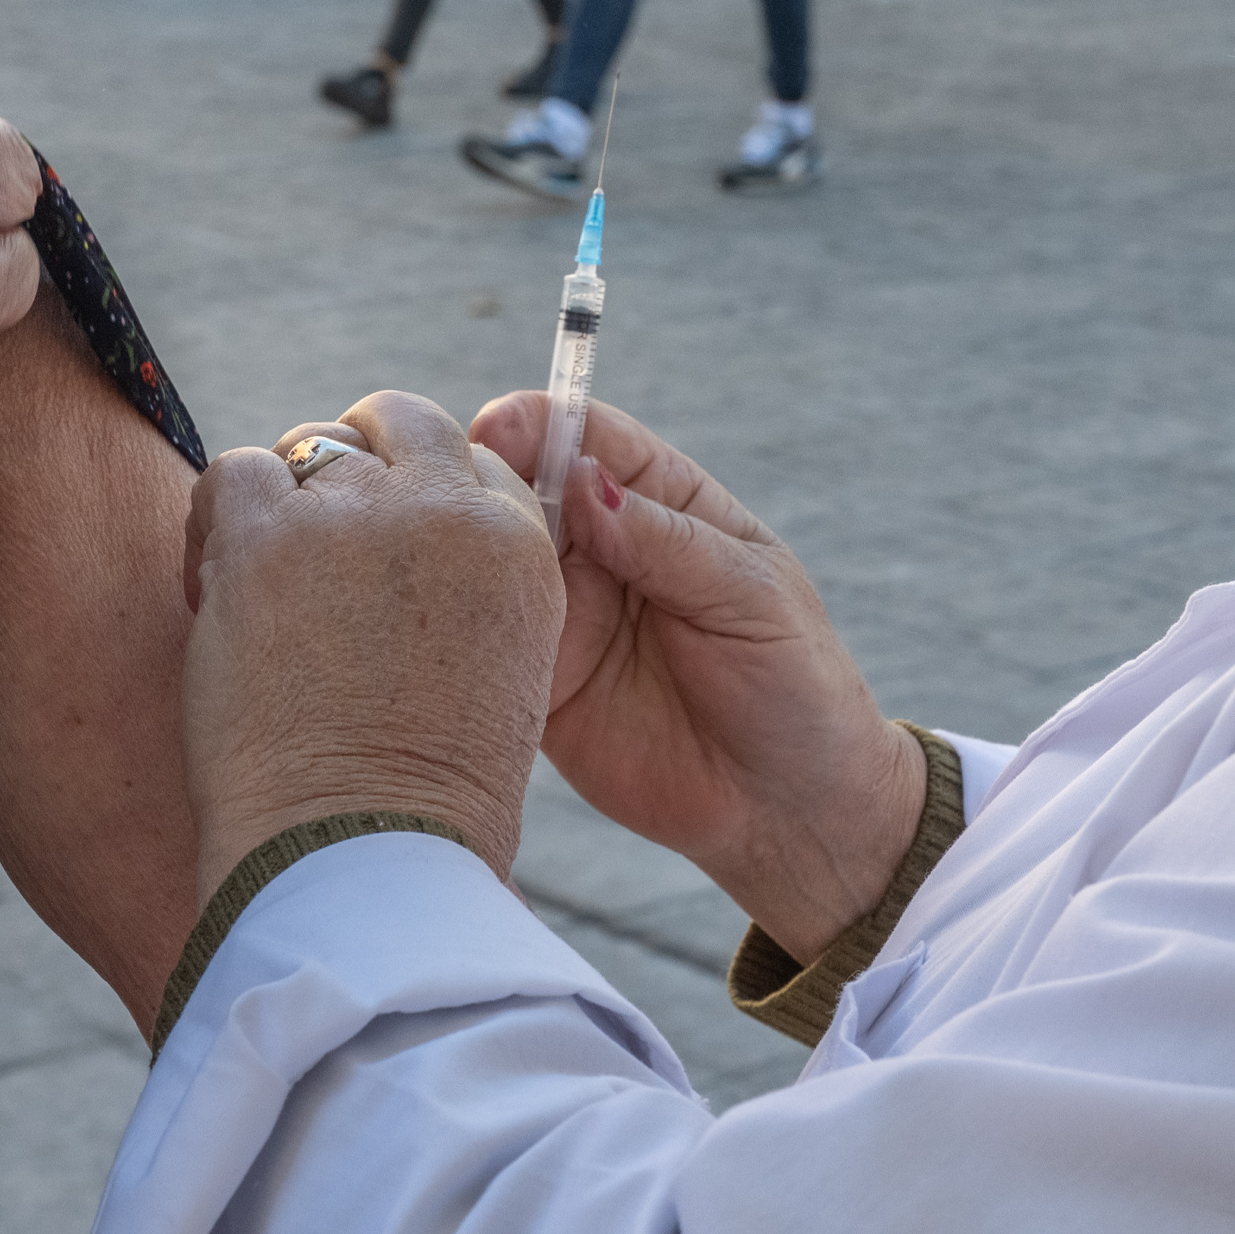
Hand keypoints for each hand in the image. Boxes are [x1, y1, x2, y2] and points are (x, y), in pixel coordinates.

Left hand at [180, 393, 564, 901]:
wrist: (359, 855)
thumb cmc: (420, 807)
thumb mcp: (494, 684)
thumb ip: (462, 599)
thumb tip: (391, 570)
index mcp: (520, 549)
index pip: (469, 462)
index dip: (417, 494)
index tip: (381, 550)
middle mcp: (448, 511)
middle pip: (399, 422)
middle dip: (355, 459)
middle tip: (313, 538)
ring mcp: (356, 514)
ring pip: (308, 449)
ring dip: (281, 504)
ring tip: (259, 591)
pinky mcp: (268, 533)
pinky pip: (234, 474)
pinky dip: (216, 522)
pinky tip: (214, 590)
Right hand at [471, 394, 927, 961]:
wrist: (790, 810)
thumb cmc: (794, 686)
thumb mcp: (747, 599)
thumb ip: (665, 541)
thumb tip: (581, 477)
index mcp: (658, 502)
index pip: (585, 437)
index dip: (535, 423)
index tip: (496, 428)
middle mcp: (597, 548)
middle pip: (516, 488)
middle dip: (480, 482)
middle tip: (456, 499)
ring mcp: (560, 614)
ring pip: (485, 562)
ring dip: (458, 555)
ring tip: (448, 565)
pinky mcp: (533, 682)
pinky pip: (478, 646)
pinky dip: (452, 634)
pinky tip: (440, 632)